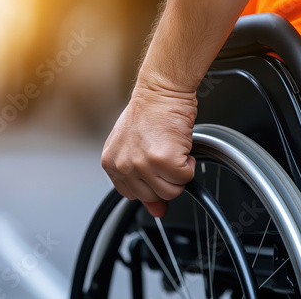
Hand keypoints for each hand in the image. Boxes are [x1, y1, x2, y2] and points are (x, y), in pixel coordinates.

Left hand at [101, 82, 197, 217]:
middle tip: (165, 156)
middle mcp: (123, 165)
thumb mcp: (135, 147)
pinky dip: (189, 164)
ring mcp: (142, 164)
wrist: (161, 90)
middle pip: (153, 196)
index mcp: (111, 163)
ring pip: (171, 191)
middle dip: (166, 179)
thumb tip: (157, 211)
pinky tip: (181, 148)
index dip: (149, 185)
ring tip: (173, 152)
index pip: (131, 194)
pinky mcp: (164, 160)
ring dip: (179, 173)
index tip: (155, 173)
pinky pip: (185, 177)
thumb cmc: (149, 112)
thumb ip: (142, 182)